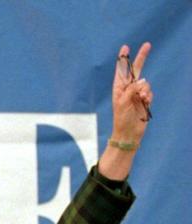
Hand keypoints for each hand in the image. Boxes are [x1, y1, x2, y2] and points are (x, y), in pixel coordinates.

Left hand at [99, 42, 152, 179]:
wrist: (129, 133)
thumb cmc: (122, 119)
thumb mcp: (122, 102)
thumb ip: (131, 89)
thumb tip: (142, 81)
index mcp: (118, 89)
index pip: (122, 71)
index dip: (124, 59)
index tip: (125, 48)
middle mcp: (128, 89)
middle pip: (136, 70)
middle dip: (141, 58)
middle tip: (147, 45)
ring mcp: (137, 94)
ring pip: (145, 83)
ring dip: (145, 90)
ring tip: (141, 99)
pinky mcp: (145, 100)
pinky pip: (149, 92)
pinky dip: (148, 96)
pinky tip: (145, 102)